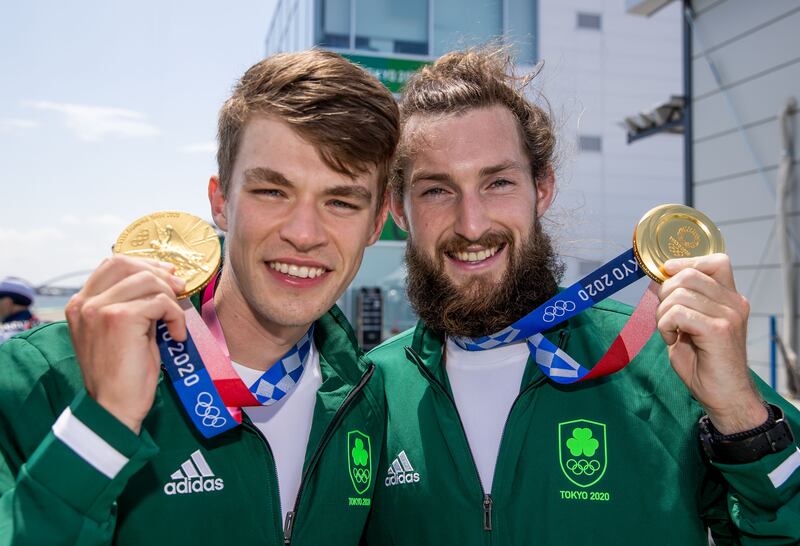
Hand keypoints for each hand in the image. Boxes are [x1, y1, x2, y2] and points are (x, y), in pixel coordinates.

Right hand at [65, 255, 186, 433]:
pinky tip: (176, 335)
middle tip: (179, 290)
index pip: (112, 264)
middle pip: (127, 263)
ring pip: (148, 280)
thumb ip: (132, 304)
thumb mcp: (123, 332)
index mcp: (81, 304)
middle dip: (159, 273)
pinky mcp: (120, 318)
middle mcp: (85, 303)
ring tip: (175, 322)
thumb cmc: (123, 375)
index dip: (144, 264)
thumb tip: (163, 278)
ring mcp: (99, 309)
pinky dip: (175, 316)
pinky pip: (160, 301)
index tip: (167, 276)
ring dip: (170, 298)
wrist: (114, 409)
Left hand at [656, 254, 766, 433]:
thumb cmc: (705, 364)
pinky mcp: (718, 330)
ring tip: (670, 332)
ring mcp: (728, 315)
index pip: (716, 261)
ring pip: (679, 294)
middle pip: (689, 274)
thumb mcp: (689, 325)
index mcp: (730, 298)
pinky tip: (672, 340)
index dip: (686, 262)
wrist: (724, 396)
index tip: (667, 275)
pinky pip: (678, 314)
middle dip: (665, 292)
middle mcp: (734, 302)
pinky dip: (665, 326)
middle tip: (665, 317)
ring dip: (663, 314)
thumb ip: (680, 301)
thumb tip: (657, 279)